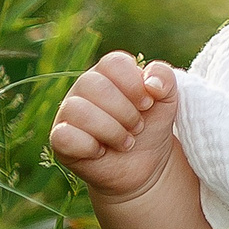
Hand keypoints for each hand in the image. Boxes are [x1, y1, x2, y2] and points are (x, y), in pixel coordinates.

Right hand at [47, 51, 181, 201]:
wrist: (146, 165)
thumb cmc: (151, 126)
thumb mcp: (168, 99)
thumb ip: (164, 77)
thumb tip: (150, 83)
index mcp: (108, 73)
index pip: (113, 63)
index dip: (134, 85)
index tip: (148, 104)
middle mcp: (84, 88)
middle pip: (93, 84)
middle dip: (125, 111)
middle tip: (138, 127)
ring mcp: (68, 113)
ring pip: (77, 109)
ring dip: (111, 130)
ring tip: (126, 142)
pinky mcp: (60, 141)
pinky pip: (63, 136)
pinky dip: (89, 146)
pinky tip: (102, 152)